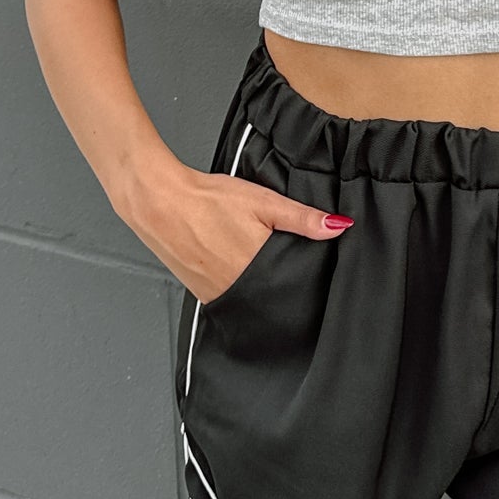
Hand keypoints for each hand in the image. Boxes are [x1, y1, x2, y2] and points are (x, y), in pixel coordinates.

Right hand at [127, 166, 352, 304]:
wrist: (159, 201)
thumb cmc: (207, 200)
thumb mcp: (263, 201)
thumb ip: (302, 218)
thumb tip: (339, 227)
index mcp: (257, 269)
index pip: (295, 287)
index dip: (307, 281)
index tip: (313, 272)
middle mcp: (237, 289)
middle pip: (274, 296)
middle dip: (285, 284)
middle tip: (285, 262)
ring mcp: (216, 295)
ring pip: (252, 298)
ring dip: (261, 286)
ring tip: (259, 261)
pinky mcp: (201, 293)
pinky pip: (230, 296)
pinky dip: (238, 285)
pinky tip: (236, 264)